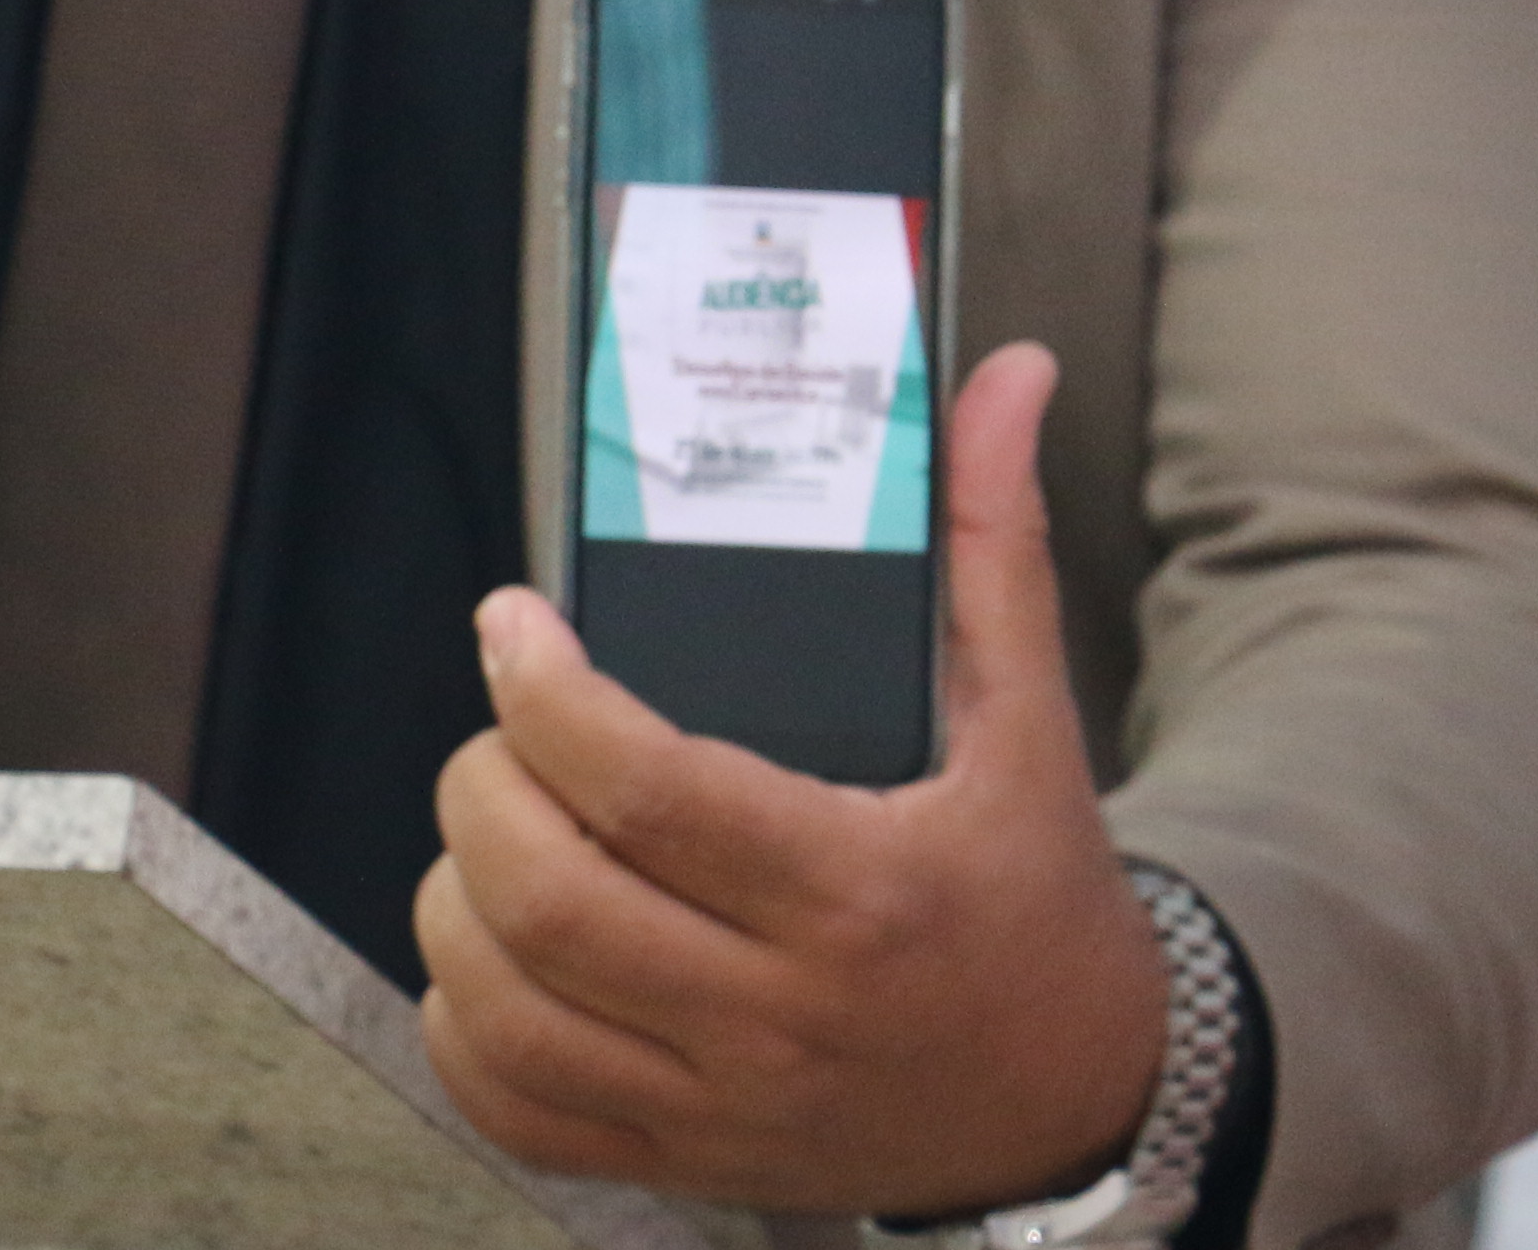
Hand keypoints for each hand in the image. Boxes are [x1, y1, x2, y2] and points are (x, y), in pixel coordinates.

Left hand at [417, 343, 1169, 1218]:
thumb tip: (1002, 378)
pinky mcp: (687, 1160)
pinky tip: (487, 954)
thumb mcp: (1031, 720)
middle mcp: (784, 1012)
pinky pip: (521, 1112)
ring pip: (513, 1010)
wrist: (1079, 1100)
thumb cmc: (1038, 903)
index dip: (547, 698)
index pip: (653, 793)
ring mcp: (726, 1103)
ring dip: (457, 902)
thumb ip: (994, 540)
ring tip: (490, 821)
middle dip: (484, 787)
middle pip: (553, 903)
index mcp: (862, 890)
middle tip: (499, 723)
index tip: (515, 627)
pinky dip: (465, 1029)